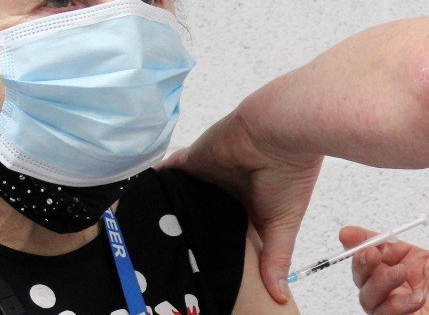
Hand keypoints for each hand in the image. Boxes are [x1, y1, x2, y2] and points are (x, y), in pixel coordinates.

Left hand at [162, 111, 322, 303]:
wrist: (281, 131)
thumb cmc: (290, 175)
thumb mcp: (283, 224)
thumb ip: (275, 259)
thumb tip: (280, 297)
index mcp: (250, 205)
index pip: (227, 230)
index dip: (214, 245)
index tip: (196, 270)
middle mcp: (226, 189)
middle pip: (200, 213)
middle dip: (187, 230)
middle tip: (165, 257)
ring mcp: (207, 174)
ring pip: (181, 196)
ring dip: (169, 210)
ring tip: (149, 237)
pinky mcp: (191, 160)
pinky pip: (166, 173)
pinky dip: (154, 184)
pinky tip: (138, 200)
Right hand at [340, 179, 428, 314]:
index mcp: (418, 263)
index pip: (383, 247)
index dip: (363, 239)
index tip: (349, 233)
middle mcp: (405, 284)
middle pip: (366, 269)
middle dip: (362, 258)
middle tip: (371, 254)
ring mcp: (399, 307)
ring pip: (367, 292)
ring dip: (379, 281)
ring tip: (401, 276)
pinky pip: (379, 313)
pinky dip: (395, 305)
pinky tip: (416, 301)